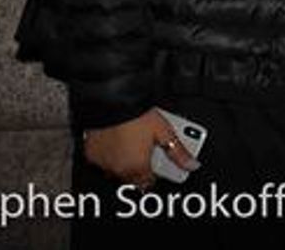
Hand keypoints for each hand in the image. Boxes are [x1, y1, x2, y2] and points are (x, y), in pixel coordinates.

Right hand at [82, 109, 197, 187]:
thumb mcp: (165, 130)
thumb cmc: (137, 116)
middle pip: (132, 178)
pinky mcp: (91, 154)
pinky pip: (101, 161)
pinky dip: (108, 154)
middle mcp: (119, 170)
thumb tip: (192, 165)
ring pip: (116, 171)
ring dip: (124, 162)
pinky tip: (117, 140)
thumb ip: (179, 151)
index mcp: (138, 167)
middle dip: (140, 167)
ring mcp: (104, 163)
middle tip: (146, 149)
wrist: (112, 101)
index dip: (155, 173)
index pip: (148, 183)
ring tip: (132, 141)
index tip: (158, 163)